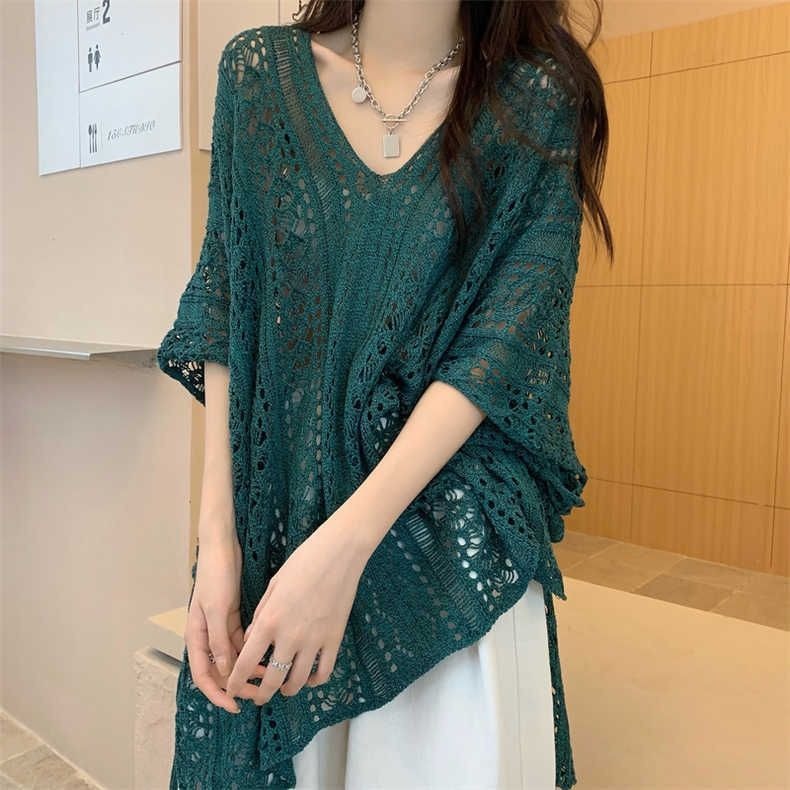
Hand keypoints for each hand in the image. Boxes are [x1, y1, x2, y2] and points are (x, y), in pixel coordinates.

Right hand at [184, 537, 262, 713]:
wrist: (222, 548)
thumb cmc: (216, 576)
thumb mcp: (218, 608)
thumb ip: (220, 640)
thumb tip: (227, 671)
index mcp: (196, 636)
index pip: (203, 676)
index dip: (218, 694)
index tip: (235, 706)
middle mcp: (206, 636)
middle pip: (220, 671)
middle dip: (238, 685)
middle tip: (260, 694)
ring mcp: (219, 627)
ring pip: (233, 658)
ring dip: (248, 669)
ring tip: (269, 677)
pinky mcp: (232, 617)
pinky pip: (241, 642)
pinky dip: (253, 652)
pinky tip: (269, 656)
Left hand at [224, 516, 370, 705]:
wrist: (339, 554)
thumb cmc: (303, 562)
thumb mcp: (273, 586)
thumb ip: (261, 616)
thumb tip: (251, 640)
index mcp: (269, 621)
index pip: (246, 663)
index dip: (236, 682)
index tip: (231, 689)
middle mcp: (290, 637)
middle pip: (271, 680)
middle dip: (260, 694)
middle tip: (257, 697)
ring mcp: (314, 641)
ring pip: (297, 682)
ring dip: (286, 690)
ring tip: (282, 688)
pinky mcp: (334, 640)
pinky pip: (323, 672)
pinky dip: (314, 681)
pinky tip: (308, 678)